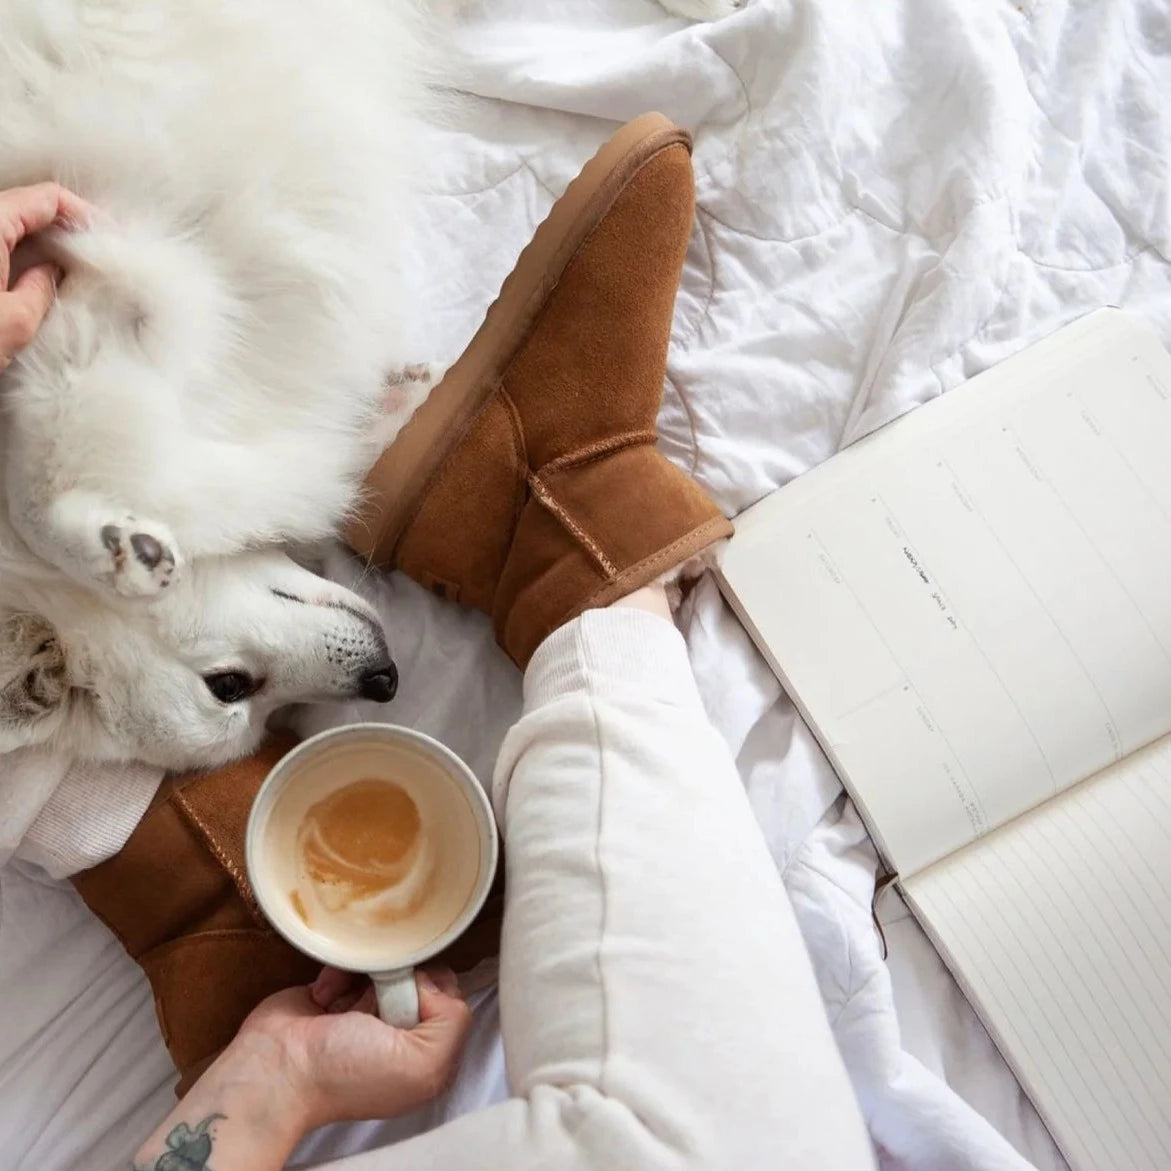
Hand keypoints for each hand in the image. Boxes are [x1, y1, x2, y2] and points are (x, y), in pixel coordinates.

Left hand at [0, 182, 89, 370]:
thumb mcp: (15, 321)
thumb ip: (41, 288)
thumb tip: (51, 273)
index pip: (46, 198)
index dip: (84, 214)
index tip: (109, 239)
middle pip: (25, 206)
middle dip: (63, 227)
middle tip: (96, 255)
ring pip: (6, 224)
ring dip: (39, 241)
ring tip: (71, 268)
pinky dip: (15, 252)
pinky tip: (34, 276)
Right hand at [134, 968, 472, 1170]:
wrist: (278, 1068)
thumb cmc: (349, 1071)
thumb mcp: (424, 1063)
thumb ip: (452, 1021)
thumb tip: (429, 983)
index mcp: (424, 1054)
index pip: (450, 998)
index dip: (435, 988)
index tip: (414, 994)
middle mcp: (398, 1032)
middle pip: (419, 976)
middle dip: (401, 976)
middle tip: (379, 993)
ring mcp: (365, 1012)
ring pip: (385, 965)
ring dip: (366, 973)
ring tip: (346, 997)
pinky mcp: (336, 993)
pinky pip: (351, 963)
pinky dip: (340, 972)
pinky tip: (326, 995)